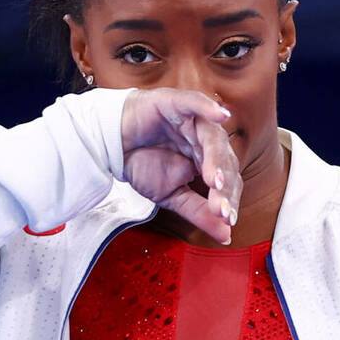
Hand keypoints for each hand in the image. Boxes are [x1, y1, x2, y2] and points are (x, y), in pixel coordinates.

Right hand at [120, 88, 242, 243]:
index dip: (228, 200)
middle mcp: (206, 141)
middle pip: (224, 161)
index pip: (228, 181)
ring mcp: (194, 120)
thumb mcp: (172, 196)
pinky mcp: (178, 103)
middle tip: (220, 207)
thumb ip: (199, 213)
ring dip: (215, 159)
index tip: (226, 220)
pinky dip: (208, 108)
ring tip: (214, 180)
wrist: (111, 143)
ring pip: (213, 138)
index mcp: (209, 161)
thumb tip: (226, 236)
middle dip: (223, 186)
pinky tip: (220, 116)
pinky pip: (196, 103)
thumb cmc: (143, 163)